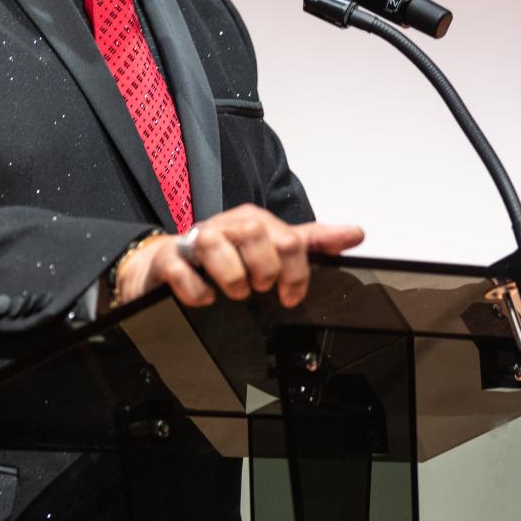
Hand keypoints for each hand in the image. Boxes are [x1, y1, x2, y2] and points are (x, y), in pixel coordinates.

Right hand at [113, 205, 364, 309]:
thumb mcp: (271, 247)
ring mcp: (193, 242)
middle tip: (261, 289)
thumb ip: (312, 242)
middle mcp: (225, 226)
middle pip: (255, 233)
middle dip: (264, 269)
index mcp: (254, 222)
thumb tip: (355, 233)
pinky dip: (197, 291)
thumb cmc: (224, 256)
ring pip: (216, 244)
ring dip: (232, 277)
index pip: (289, 238)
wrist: (164, 264)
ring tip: (235, 293)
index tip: (292, 295)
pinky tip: (205, 299)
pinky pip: (181, 271)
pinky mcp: (167, 261)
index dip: (297, 272)